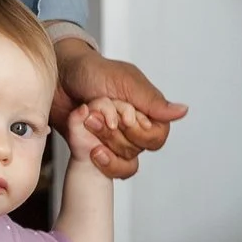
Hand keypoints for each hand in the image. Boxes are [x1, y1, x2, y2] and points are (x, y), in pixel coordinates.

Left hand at [54, 41, 185, 178]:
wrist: (58, 77)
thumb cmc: (92, 71)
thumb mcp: (125, 81)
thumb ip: (153, 101)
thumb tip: (183, 111)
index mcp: (147, 112)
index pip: (157, 138)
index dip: (138, 131)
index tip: (122, 116)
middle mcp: (134, 129)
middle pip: (137, 150)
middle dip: (114, 132)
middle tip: (97, 113)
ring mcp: (116, 141)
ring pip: (123, 160)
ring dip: (103, 139)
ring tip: (88, 120)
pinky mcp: (98, 150)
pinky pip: (111, 170)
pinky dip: (102, 161)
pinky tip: (91, 149)